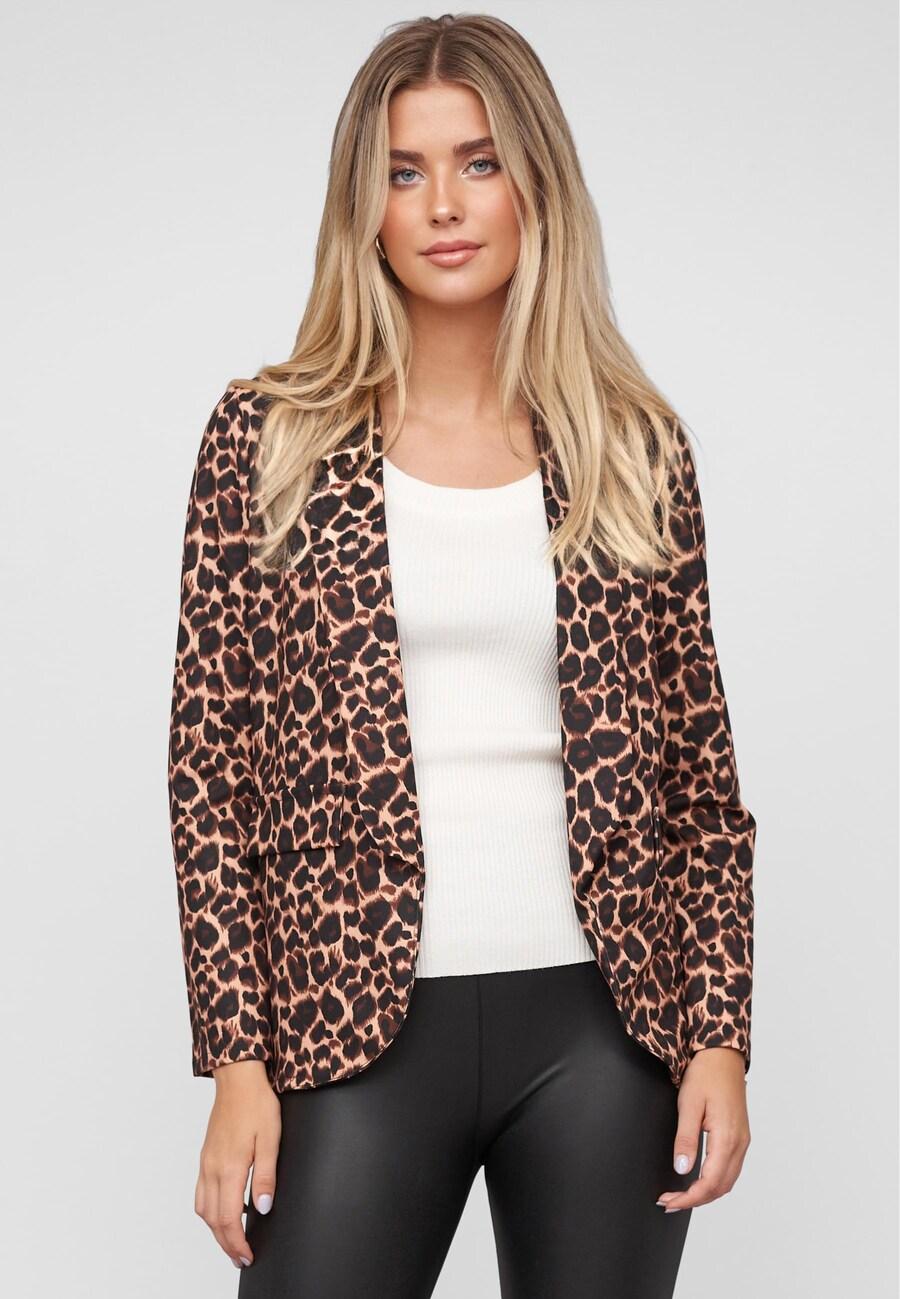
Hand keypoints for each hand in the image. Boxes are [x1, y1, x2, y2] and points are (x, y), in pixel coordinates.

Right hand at [194, 1060, 281, 1269]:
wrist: (238, 1079)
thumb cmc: (257, 1104)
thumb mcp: (271, 1138)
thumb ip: (266, 1175)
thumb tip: (262, 1208)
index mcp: (230, 1167)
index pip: (229, 1218)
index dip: (237, 1243)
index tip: (247, 1257)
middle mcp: (212, 1169)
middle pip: (213, 1220)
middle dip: (226, 1243)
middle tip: (241, 1258)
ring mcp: (206, 1163)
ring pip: (203, 1209)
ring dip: (216, 1229)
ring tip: (233, 1240)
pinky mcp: (205, 1156)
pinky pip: (201, 1193)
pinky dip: (210, 1210)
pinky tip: (227, 1209)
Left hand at [656, 1047, 750, 1212]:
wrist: (723, 1055)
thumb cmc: (706, 1074)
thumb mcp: (689, 1104)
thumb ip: (685, 1139)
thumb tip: (682, 1169)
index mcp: (727, 1137)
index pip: (710, 1182)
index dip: (689, 1198)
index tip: (669, 1201)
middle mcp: (739, 1143)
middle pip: (720, 1187)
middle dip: (694, 1200)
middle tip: (669, 1202)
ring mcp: (742, 1141)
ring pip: (727, 1181)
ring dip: (705, 1193)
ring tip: (680, 1195)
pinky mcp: (740, 1137)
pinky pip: (730, 1169)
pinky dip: (714, 1182)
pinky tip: (698, 1180)